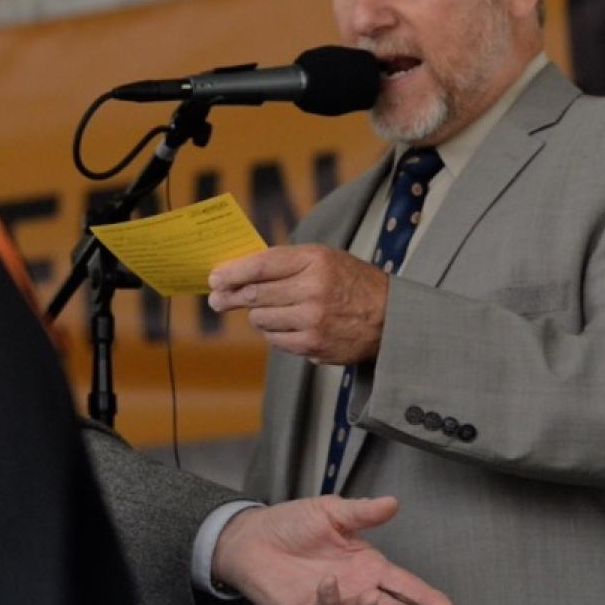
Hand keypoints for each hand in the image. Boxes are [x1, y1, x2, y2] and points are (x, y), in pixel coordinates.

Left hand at [208, 245, 389, 364]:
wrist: (390, 318)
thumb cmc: (351, 283)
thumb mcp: (325, 259)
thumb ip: (286, 263)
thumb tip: (239, 272)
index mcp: (316, 260)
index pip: (261, 265)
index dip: (232, 272)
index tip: (214, 278)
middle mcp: (313, 289)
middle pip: (254, 294)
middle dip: (230, 297)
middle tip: (217, 299)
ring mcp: (313, 320)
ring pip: (260, 319)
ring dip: (258, 315)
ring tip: (272, 309)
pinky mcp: (313, 345)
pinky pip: (274, 340)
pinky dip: (274, 333)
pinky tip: (287, 326)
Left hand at [211, 495, 452, 604]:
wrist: (252, 536)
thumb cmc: (291, 524)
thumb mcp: (330, 511)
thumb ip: (362, 512)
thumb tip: (392, 502)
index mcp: (366, 564)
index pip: (401, 583)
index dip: (423, 595)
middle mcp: (355, 587)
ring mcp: (333, 602)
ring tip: (375, 600)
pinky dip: (330, 602)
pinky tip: (330, 586)